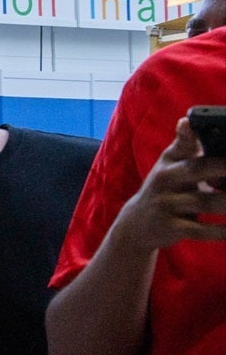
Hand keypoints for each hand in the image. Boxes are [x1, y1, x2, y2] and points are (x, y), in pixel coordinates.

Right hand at [113, 119, 225, 251]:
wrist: (137, 224)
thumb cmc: (164, 189)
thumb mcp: (169, 165)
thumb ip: (187, 145)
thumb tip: (193, 124)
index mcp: (168, 162)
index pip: (181, 144)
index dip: (188, 134)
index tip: (191, 123)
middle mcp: (164, 180)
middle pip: (197, 170)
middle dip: (222, 168)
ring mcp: (166, 205)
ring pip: (204, 201)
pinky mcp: (170, 228)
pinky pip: (201, 230)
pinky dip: (221, 231)